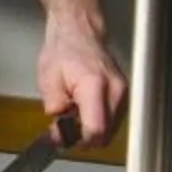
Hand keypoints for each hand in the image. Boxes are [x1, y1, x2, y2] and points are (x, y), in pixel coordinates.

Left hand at [37, 17, 126, 145]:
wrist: (79, 31)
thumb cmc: (63, 50)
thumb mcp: (48, 80)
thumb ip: (54, 109)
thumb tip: (60, 132)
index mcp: (94, 85)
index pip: (96, 129)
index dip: (79, 140)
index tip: (64, 138)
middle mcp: (115, 90)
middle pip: (106, 134)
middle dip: (84, 137)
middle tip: (65, 128)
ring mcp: (123, 92)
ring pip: (111, 130)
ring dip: (92, 130)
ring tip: (74, 115)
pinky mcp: (124, 94)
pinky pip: (113, 119)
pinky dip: (98, 121)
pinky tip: (84, 110)